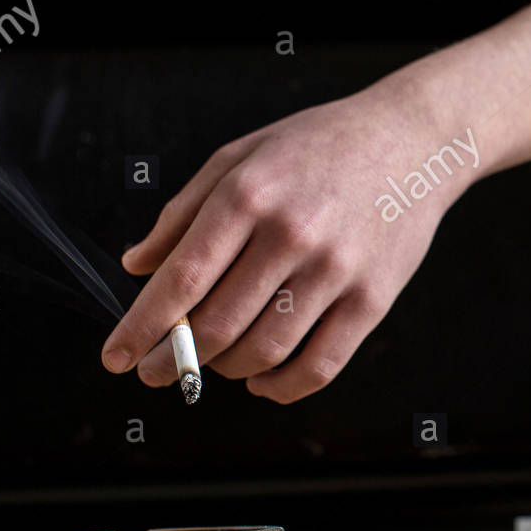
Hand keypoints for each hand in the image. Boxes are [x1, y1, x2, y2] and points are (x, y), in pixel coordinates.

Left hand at [101, 82, 472, 402]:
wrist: (413, 141)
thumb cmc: (321, 146)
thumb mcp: (241, 157)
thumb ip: (184, 212)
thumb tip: (138, 266)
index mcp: (249, 194)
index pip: (182, 279)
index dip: (141, 327)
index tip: (117, 356)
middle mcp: (291, 233)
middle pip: (217, 325)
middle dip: (175, 359)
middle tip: (159, 370)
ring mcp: (336, 269)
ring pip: (264, 351)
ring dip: (225, 370)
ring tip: (215, 362)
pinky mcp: (373, 298)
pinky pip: (319, 366)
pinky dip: (281, 388)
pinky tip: (262, 380)